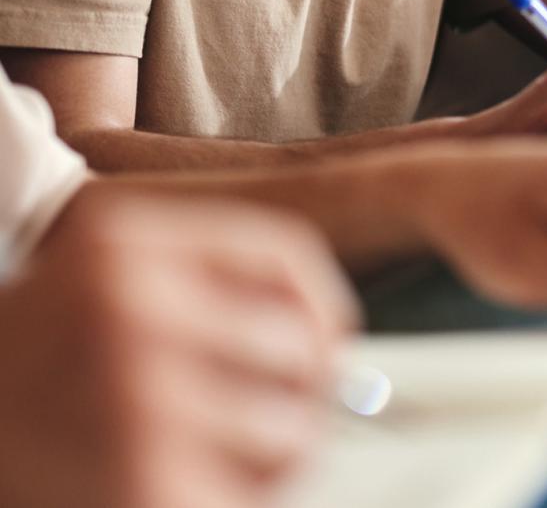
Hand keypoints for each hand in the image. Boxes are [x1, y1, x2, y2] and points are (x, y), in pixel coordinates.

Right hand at [0, 187, 353, 507]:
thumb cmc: (25, 376)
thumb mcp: (96, 290)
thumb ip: (206, 294)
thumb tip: (335, 354)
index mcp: (121, 247)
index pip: (283, 260)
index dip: (320, 311)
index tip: (324, 345)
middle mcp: (130, 312)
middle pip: (301, 347)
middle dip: (296, 393)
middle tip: (251, 419)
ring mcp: (137, 402)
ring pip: (292, 429)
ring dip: (271, 459)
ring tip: (200, 464)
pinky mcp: (145, 490)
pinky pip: (254, 499)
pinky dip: (242, 505)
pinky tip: (183, 498)